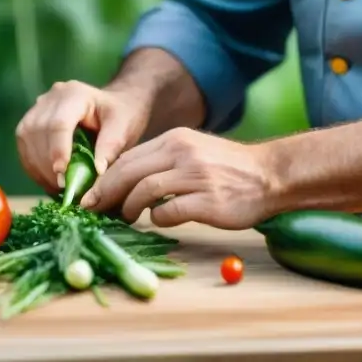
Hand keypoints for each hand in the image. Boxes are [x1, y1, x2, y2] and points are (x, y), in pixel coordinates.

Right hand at [15, 80, 150, 194]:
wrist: (114, 106)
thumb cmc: (121, 116)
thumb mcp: (123, 128)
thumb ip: (111, 147)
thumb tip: (97, 171)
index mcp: (75, 94)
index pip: (59, 124)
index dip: (58, 151)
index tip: (63, 176)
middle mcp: (51, 97)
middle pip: (38, 131)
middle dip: (47, 164)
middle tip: (62, 188)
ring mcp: (38, 108)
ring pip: (26, 138)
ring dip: (37, 167)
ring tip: (56, 187)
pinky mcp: (31, 121)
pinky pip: (24, 145)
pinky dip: (33, 166)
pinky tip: (47, 181)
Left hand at [78, 128, 272, 229]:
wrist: (270, 175)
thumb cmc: (229, 169)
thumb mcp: (193, 152)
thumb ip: (163, 161)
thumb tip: (125, 181)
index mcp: (175, 140)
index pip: (128, 157)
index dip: (105, 178)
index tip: (90, 196)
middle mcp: (182, 153)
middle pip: (129, 171)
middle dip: (105, 193)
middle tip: (94, 210)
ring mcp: (196, 177)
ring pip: (145, 189)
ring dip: (129, 207)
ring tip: (126, 217)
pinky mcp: (208, 201)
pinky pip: (170, 211)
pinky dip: (157, 218)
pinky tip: (158, 221)